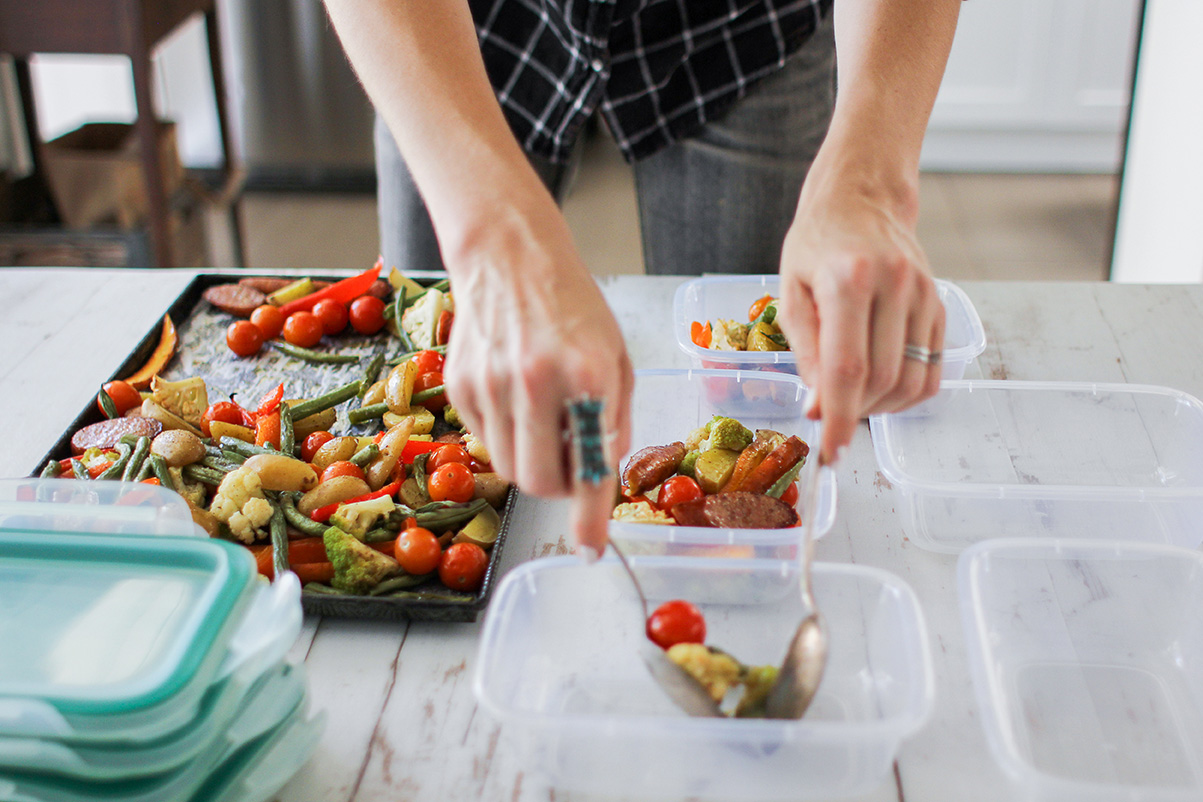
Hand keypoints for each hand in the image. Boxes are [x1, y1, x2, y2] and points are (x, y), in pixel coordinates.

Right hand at [440, 197, 633, 558]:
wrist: (509, 256)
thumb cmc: (573, 305)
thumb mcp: (616, 357)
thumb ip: (613, 419)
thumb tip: (603, 474)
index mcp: (586, 375)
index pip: (588, 466)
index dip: (588, 518)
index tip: (590, 549)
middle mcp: (535, 383)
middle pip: (538, 482)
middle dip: (558, 488)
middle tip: (570, 463)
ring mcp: (490, 385)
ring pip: (507, 467)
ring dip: (530, 461)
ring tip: (543, 418)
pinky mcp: (460, 387)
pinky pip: (483, 439)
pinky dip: (504, 433)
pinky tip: (515, 396)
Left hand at [777, 164, 943, 462]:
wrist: (862, 198)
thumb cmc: (816, 243)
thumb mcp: (791, 290)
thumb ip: (804, 349)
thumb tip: (819, 405)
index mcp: (849, 279)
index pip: (847, 369)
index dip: (840, 418)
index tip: (831, 452)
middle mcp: (895, 285)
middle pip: (882, 380)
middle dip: (855, 413)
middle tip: (830, 418)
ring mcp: (924, 295)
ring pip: (911, 381)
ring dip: (881, 407)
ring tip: (853, 401)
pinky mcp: (940, 305)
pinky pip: (931, 370)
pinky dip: (905, 394)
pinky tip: (879, 390)